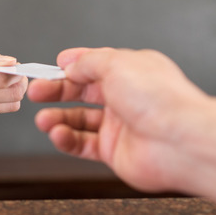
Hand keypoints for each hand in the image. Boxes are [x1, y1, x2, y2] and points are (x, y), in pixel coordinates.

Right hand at [27, 47, 215, 209]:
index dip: (71, 66)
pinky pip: (84, 144)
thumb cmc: (159, 99)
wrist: (179, 141)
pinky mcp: (115, 151)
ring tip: (43, 120)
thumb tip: (70, 63)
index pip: (94, 65)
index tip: (50, 68)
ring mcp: (121, 125)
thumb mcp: (116, 63)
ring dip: (58, 118)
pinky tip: (58, 134)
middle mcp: (126, 96)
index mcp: (131, 70)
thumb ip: (88, 62)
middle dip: (57, 91)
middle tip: (36, 93)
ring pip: (80, 120)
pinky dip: (67, 139)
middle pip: (83, 92)